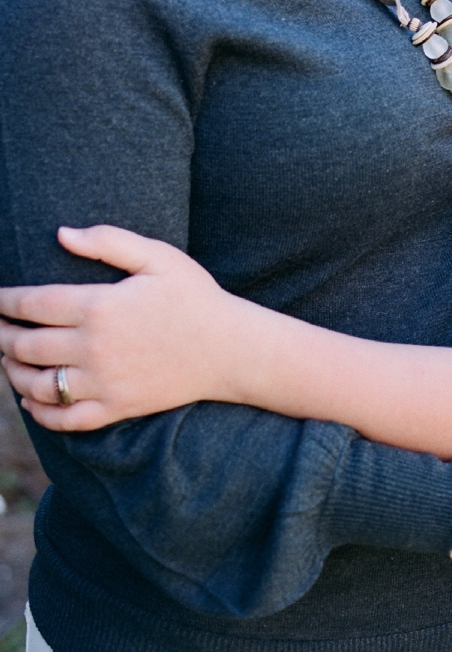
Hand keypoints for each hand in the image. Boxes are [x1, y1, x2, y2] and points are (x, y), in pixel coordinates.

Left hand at [0, 226, 239, 429]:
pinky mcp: (113, 408)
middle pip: (26, 345)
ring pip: (36, 384)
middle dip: (1, 335)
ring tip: (7, 359)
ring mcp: (101, 382)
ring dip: (12, 372)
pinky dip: (38, 412)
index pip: (34, 304)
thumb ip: (109, 241)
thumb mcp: (159, 257)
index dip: (6, 301)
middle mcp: (93, 348)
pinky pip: (62, 418)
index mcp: (100, 307)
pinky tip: (31, 399)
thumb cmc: (194, 296)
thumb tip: (61, 234)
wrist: (229, 349)